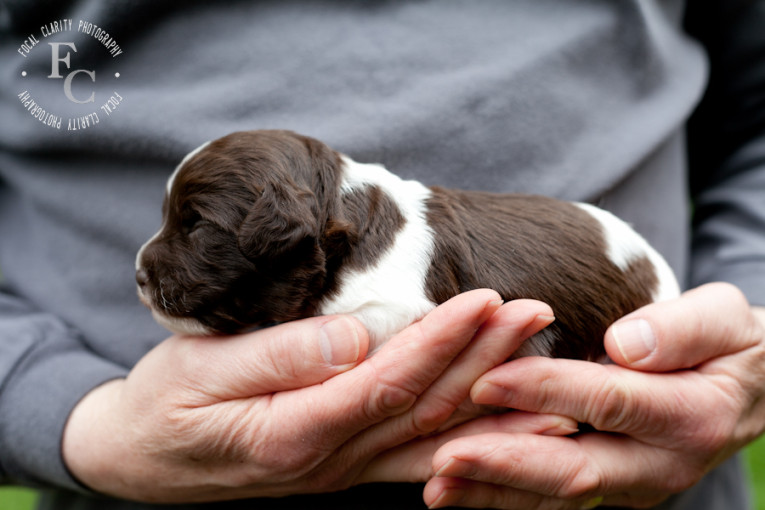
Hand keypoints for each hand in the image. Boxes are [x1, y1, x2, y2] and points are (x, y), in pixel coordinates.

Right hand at [62, 290, 562, 502]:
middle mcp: (332, 460)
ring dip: (495, 408)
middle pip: (426, 410)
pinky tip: (513, 438)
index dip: (442, 341)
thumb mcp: (198, 368)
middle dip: (487, 361)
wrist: (139, 460)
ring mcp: (344, 471)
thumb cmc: (164, 405)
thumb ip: (278, 355)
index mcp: (295, 430)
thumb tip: (354, 335)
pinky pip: (421, 463)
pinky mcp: (347, 467)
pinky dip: (472, 449)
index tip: (487, 299)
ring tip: (552, 378)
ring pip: (435, 441)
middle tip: (538, 314)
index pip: (388, 381)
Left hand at [424, 283, 764, 508]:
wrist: (745, 390)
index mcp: (690, 416)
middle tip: (446, 455)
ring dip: (494, 491)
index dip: (546, 390)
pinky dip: (503, 496)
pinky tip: (457, 492)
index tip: (487, 379)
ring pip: (557, 494)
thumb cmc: (728, 344)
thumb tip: (626, 343)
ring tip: (438, 486)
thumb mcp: (722, 320)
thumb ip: (681, 329)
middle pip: (576, 468)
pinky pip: (552, 496)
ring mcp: (631, 483)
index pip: (608, 402)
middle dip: (506, 461)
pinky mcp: (608, 487)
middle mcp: (659, 464)